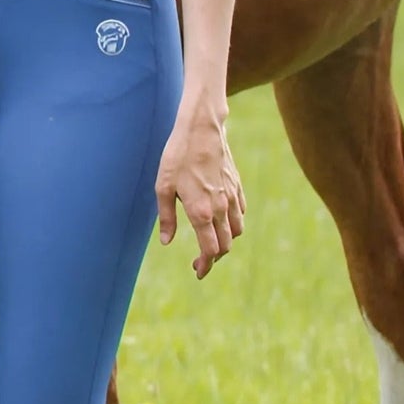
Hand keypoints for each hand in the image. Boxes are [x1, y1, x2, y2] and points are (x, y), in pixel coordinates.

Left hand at [156, 107, 245, 278]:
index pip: (210, 250)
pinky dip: (234, 224)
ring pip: (236, 231)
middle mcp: (220, 208)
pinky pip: (240, 213)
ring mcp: (231, 197)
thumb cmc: (177, 157)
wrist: (201, 131)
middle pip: (225, 245)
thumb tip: (166, 242)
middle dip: (213, 259)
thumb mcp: (163, 187)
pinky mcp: (236, 186)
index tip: (197, 272)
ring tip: (211, 244)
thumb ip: (166, 217)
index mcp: (201, 212)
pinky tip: (222, 222)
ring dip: (225, 242)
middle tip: (199, 262)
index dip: (205, 265)